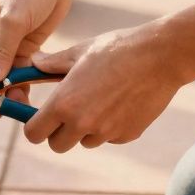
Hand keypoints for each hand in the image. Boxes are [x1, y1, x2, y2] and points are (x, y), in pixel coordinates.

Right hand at [0, 0, 73, 116]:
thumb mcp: (14, 20)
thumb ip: (2, 52)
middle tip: (10, 109)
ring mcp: (5, 48)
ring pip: (2, 81)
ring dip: (11, 94)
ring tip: (25, 104)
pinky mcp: (23, 50)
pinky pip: (19, 75)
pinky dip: (24, 86)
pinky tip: (32, 94)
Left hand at [24, 24, 189, 151]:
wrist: (161, 56)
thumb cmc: (117, 49)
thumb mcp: (79, 52)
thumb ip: (51, 64)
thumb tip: (33, 63)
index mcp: (64, 103)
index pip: (34, 134)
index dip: (34, 127)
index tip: (39, 118)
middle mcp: (82, 123)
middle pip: (57, 145)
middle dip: (58, 133)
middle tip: (67, 112)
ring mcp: (107, 132)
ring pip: (84, 142)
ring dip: (85, 130)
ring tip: (98, 100)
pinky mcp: (127, 135)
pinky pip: (109, 138)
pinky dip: (109, 127)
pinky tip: (119, 103)